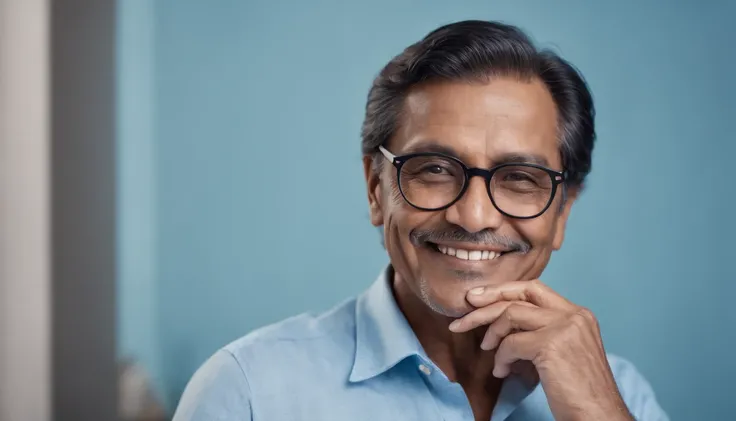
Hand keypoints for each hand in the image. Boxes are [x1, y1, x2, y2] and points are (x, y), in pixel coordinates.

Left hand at [448, 280, 633, 420]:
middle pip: (519, 295)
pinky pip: (511, 343)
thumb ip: (540, 332)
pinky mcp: (551, 344)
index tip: (478, 298)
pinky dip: (500, 358)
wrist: (599, 416)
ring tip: (486, 350)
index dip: (503, 291)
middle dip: (486, 302)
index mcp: (579, 314)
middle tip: (463, 315)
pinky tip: (501, 372)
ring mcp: (564, 327)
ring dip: (491, 332)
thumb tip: (503, 326)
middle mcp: (574, 315)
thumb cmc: (579, 392)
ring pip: (511, 314)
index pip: (534, 289)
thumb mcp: (563, 351)